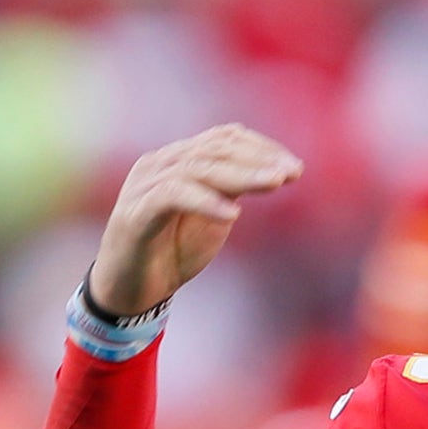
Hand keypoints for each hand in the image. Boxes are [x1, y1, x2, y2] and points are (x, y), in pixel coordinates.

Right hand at [90, 123, 302, 316]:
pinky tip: (233, 215)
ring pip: (197, 169)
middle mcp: (158, 164)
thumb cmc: (173, 250)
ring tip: (275, 183)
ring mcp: (143, 186)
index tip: (295, 167)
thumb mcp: (213, 215)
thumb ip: (233, 190)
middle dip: (257, 159)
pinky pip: (172, 196)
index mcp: (177, 161)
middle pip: (213, 149)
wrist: (132, 289)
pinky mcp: (135, 214)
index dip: (261, 148)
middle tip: (291, 172)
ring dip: (241, 175)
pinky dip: (205, 202)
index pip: (222, 139)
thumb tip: (276, 173)